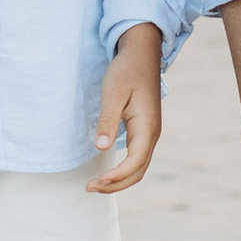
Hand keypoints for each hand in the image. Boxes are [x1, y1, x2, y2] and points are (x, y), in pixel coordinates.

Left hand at [87, 25, 163, 193]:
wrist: (141, 53)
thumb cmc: (126, 71)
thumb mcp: (113, 93)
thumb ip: (108, 121)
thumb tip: (101, 148)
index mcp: (147, 126)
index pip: (135, 162)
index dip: (116, 177)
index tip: (96, 181)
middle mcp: (152, 134)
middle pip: (138, 171)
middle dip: (115, 185)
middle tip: (88, 187)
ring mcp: (149, 133)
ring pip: (138, 167)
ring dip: (118, 180)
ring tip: (95, 184)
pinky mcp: (143, 130)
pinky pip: (136, 158)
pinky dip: (122, 171)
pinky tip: (107, 172)